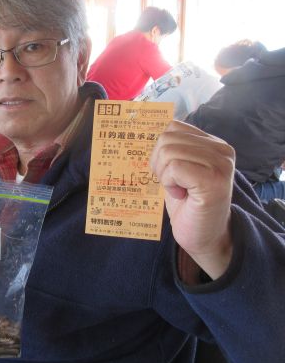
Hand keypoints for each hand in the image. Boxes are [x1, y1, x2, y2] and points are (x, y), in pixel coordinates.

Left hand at [150, 121, 234, 279]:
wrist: (203, 236)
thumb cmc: (186, 204)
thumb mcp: (177, 170)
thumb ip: (170, 149)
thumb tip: (142, 131)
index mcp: (212, 143)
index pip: (173, 126)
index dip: (159, 148)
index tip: (167, 171)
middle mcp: (221, 149)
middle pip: (167, 138)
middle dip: (158, 162)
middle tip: (171, 183)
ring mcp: (220, 164)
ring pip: (169, 152)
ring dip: (164, 174)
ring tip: (177, 189)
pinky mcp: (213, 180)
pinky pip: (174, 168)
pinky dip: (169, 182)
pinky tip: (180, 195)